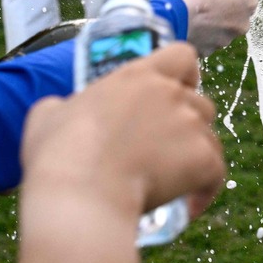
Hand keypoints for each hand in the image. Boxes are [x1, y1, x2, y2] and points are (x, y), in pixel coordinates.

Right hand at [20, 44, 225, 225]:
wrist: (82, 194)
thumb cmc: (59, 154)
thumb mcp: (47, 116)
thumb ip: (63, 107)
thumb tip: (61, 111)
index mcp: (138, 77)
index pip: (182, 55)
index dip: (185, 72)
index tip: (179, 88)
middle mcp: (170, 94)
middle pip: (199, 102)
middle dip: (189, 123)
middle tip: (164, 149)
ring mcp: (190, 125)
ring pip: (209, 136)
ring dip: (196, 155)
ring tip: (173, 182)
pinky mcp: (203, 159)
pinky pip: (216, 172)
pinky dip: (207, 189)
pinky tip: (188, 207)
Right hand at [162, 0, 257, 54]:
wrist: (172, 14)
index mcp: (247, 0)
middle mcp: (243, 23)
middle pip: (234, 16)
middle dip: (222, 12)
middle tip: (204, 4)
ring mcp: (226, 40)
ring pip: (220, 31)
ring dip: (209, 25)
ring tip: (191, 15)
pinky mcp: (209, 52)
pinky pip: (204, 43)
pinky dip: (197, 37)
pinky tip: (185, 26)